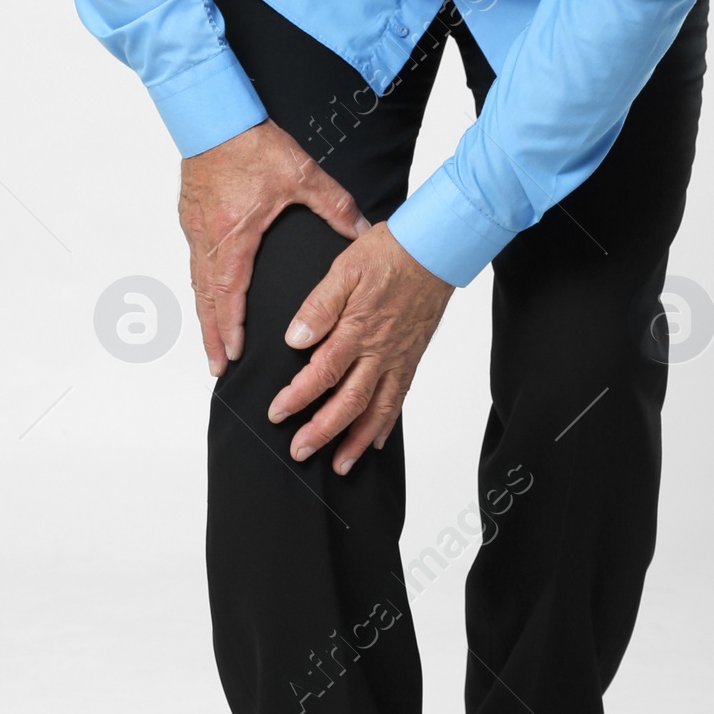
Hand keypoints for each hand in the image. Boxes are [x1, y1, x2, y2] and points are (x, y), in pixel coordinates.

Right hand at [179, 120, 368, 376]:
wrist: (214, 115)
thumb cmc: (252, 144)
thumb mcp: (302, 175)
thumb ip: (335, 205)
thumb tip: (364, 230)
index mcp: (235, 236)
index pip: (230, 294)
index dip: (231, 327)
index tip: (234, 355)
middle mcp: (209, 238)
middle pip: (206, 300)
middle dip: (211, 337)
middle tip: (216, 367)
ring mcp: (195, 228)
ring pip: (196, 283)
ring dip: (204, 315)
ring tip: (211, 342)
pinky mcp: (190, 216)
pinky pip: (194, 262)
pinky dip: (200, 286)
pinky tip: (209, 294)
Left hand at [268, 223, 453, 474]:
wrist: (435, 249)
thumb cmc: (388, 253)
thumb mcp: (345, 268)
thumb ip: (319, 305)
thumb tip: (296, 338)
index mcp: (357, 329)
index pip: (322, 373)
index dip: (298, 397)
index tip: (278, 412)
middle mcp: (379, 351)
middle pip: (349, 402)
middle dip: (322, 431)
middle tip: (299, 450)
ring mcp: (398, 358)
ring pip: (377, 410)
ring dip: (356, 440)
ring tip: (339, 464)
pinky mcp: (412, 358)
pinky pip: (400, 398)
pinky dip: (387, 424)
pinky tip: (377, 441)